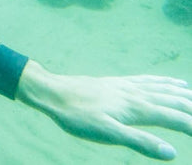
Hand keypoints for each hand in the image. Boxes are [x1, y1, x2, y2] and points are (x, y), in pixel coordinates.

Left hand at [16, 59, 191, 159]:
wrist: (53, 92)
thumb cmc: (77, 117)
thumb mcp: (107, 134)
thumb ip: (139, 141)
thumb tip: (171, 152)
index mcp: (137, 108)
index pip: (175, 118)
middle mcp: (136, 94)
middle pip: (173, 100)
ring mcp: (127, 86)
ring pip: (164, 89)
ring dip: (184, 95)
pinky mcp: (118, 83)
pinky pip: (148, 80)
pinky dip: (165, 82)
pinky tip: (170, 83)